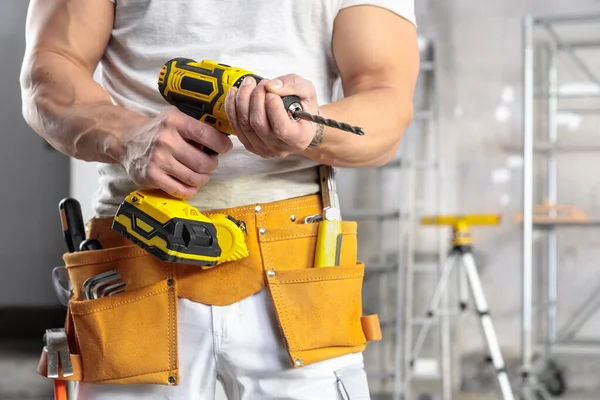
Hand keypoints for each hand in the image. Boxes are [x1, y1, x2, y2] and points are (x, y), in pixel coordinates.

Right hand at [116, 106, 232, 198]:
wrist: (126, 139)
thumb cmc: (158, 130)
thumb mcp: (175, 118)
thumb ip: (195, 126)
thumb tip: (223, 139)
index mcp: (175, 122)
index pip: (207, 135)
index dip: (221, 145)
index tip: (224, 148)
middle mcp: (166, 141)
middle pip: (203, 162)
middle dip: (212, 165)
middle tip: (209, 163)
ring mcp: (158, 160)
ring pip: (194, 178)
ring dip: (203, 178)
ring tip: (200, 173)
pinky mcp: (151, 177)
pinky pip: (180, 190)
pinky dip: (191, 190)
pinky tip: (190, 184)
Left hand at [224, 74, 318, 157]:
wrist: (297, 120)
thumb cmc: (303, 107)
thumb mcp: (307, 91)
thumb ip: (293, 85)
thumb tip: (271, 86)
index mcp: (299, 138)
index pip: (282, 129)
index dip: (273, 108)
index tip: (271, 92)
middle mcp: (281, 148)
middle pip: (259, 124)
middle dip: (256, 98)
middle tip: (261, 83)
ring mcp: (263, 149)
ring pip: (245, 124)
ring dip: (243, 99)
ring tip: (249, 83)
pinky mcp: (250, 145)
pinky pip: (236, 126)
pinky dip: (232, 107)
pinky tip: (235, 93)